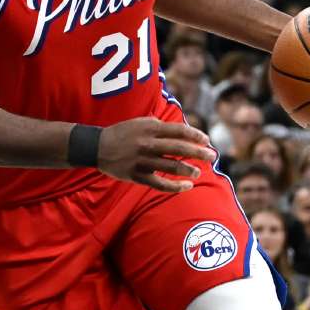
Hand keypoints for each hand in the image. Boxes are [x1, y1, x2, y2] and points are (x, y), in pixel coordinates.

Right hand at [96, 118, 214, 192]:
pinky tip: (186, 186)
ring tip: (198, 171)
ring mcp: (142, 161)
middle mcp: (147, 144)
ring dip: (189, 169)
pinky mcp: (137, 176)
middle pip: (179, 148)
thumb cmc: (122, 133)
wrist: (97, 147)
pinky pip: (160, 184)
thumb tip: (182, 130)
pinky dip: (175, 186)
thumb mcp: (139, 123)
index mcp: (149, 128)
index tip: (206, 140)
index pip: (179, 130)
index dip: (195, 135)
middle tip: (212, 156)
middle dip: (199, 152)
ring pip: (172, 166)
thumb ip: (159, 126)